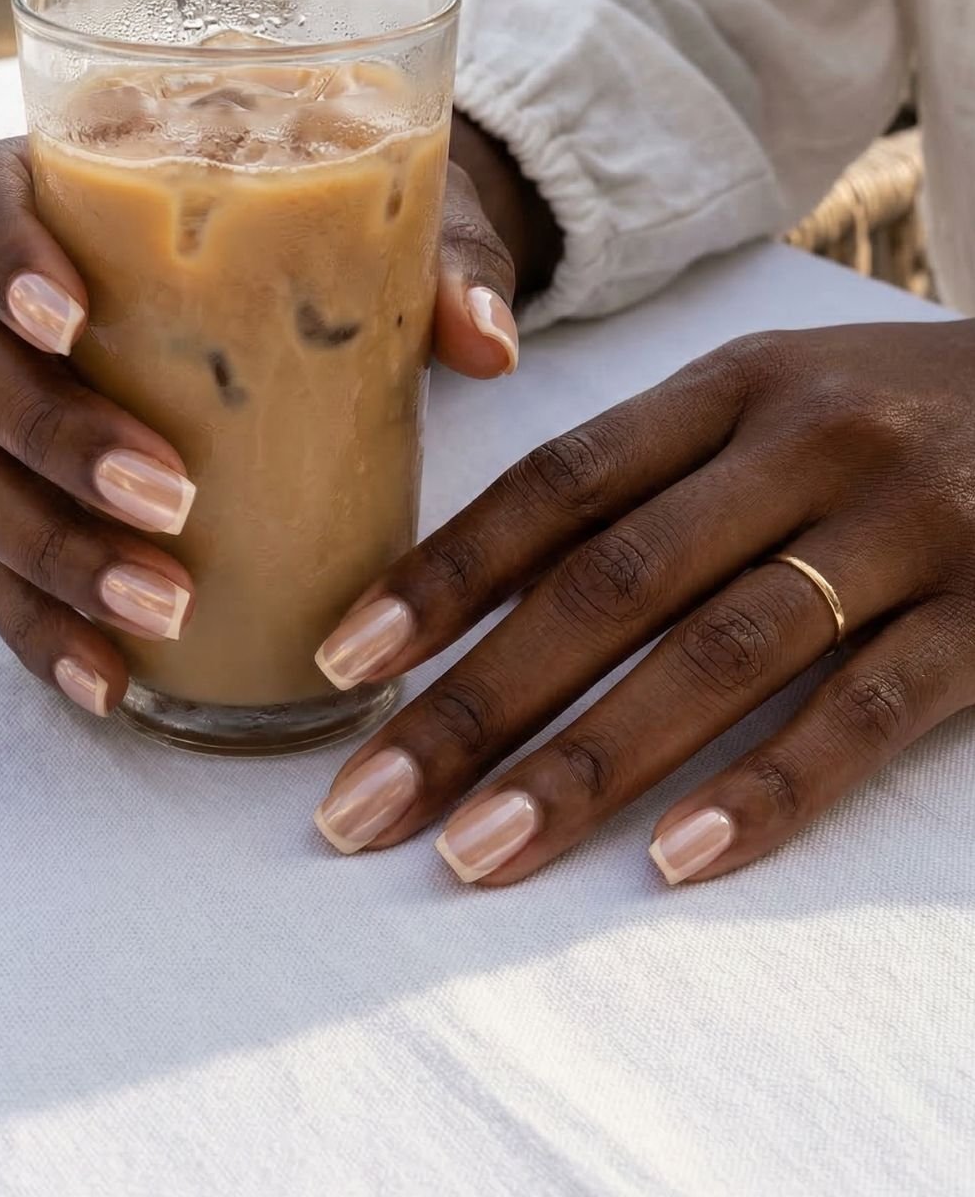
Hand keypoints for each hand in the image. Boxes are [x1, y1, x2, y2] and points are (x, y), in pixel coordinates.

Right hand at [0, 121, 549, 713]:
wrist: (344, 293)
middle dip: (51, 433)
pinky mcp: (35, 506)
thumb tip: (490, 345)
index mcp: (74, 192)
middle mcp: (14, 302)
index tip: (70, 318)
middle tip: (170, 492)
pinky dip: (43, 628)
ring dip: (54, 548)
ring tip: (170, 603)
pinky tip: (113, 676)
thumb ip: (446, 267)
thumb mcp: (404, 228)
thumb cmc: (344, 236)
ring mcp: (12, 411)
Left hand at [312, 321, 974, 885]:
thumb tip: (489, 583)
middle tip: (364, 806)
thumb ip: (657, 468)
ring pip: (719, 655)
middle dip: (477, 701)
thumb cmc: (899, 410)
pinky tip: (675, 861)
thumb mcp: (780, 393)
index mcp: (735, 386)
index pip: (562, 483)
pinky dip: (768, 790)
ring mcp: (902, 528)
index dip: (447, 573)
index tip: (345, 662)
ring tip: (476, 853)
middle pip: (613, 580)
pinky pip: (866, 714)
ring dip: (587, 764)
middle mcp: (807, 444)